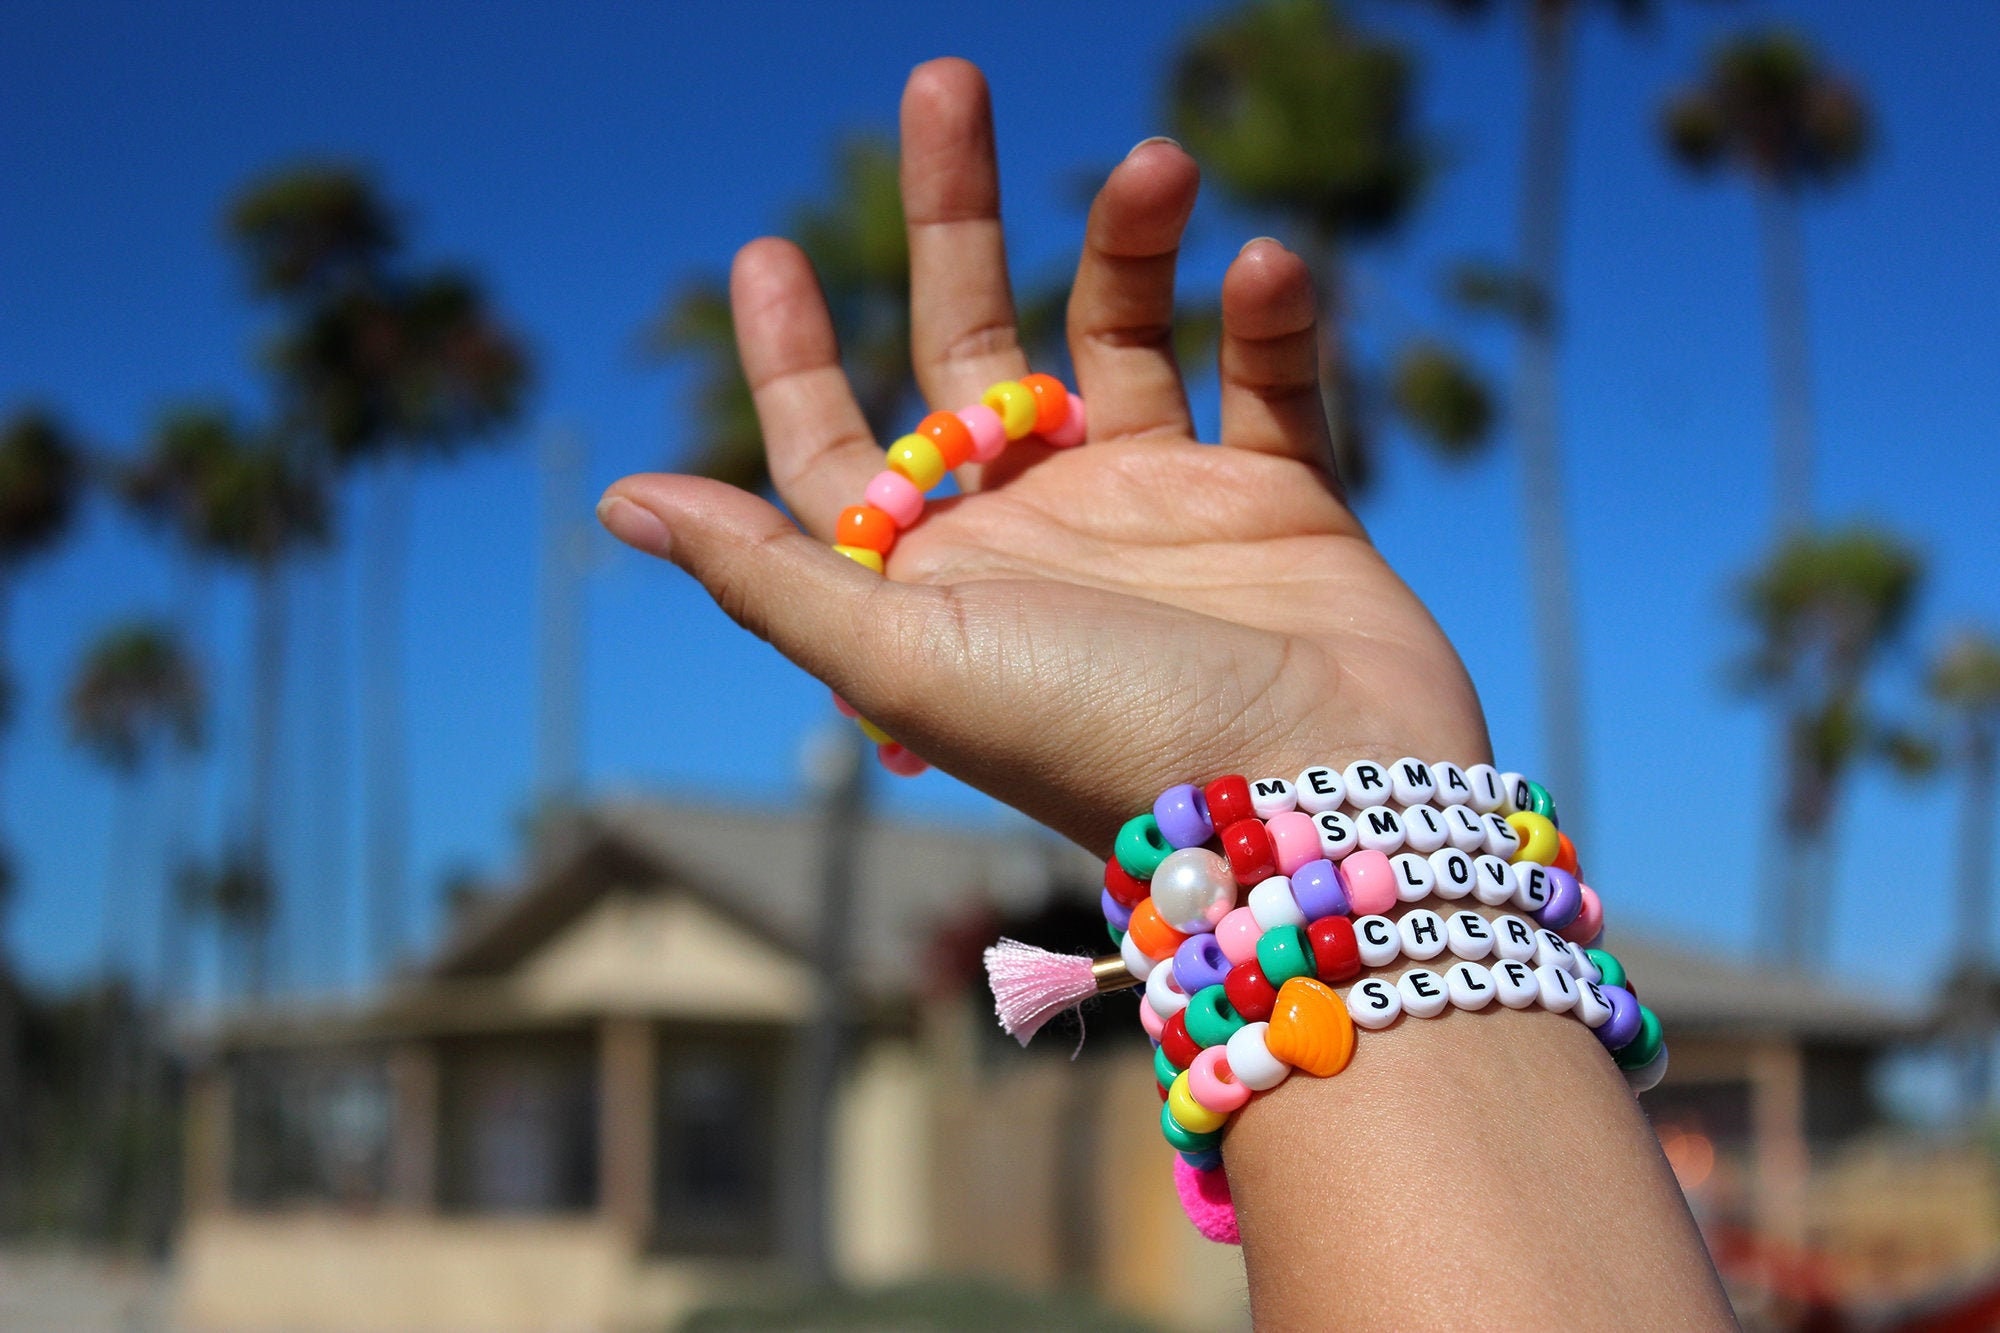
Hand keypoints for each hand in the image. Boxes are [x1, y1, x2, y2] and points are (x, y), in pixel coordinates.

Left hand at [600, 58, 1489, 851]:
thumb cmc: (1098, 740)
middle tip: (942, 83)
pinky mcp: (1280, 501)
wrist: (1318, 807)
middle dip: (954, 216)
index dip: (793, 358)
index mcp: (941, 574)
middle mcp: (1039, 529)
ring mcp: (1161, 508)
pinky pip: (1269, 382)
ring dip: (1133, 239)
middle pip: (971, 345)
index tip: (766, 253)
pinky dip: (1273, 320)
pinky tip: (1270, 267)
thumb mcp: (907, 660)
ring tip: (1158, 163)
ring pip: (1125, 332)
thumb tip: (620, 498)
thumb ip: (770, 574)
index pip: (839, 449)